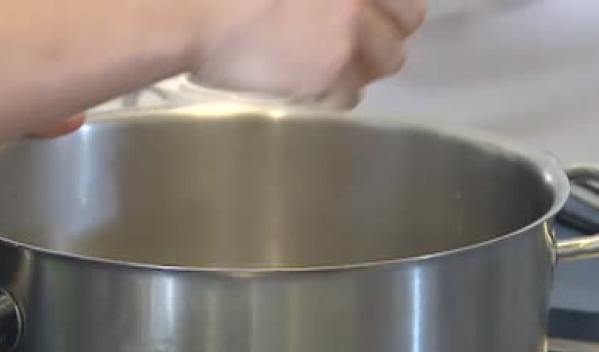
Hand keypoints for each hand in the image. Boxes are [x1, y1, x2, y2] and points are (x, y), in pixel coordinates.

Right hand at [193, 0, 425, 106]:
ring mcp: (351, 28)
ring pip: (386, 62)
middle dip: (384, 34)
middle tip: (350, 43)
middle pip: (408, 21)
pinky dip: (330, 96)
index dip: (388, 5)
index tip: (368, 15)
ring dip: (360, 67)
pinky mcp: (334, 67)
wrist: (190, 15)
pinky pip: (351, 96)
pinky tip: (301, 84)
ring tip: (322, 67)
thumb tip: (340, 10)